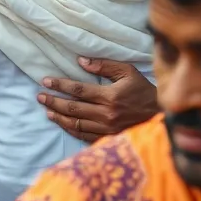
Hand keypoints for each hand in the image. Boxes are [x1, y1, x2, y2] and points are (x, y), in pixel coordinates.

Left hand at [38, 57, 158, 142]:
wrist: (160, 117)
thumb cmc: (143, 91)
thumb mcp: (128, 72)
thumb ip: (104, 66)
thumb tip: (81, 61)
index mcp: (110, 96)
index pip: (78, 90)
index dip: (60, 85)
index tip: (46, 81)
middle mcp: (106, 114)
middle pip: (73, 108)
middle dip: (53, 101)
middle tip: (40, 96)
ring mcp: (106, 129)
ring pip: (76, 124)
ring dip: (59, 116)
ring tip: (47, 110)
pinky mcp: (108, 139)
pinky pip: (84, 136)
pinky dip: (71, 130)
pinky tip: (62, 123)